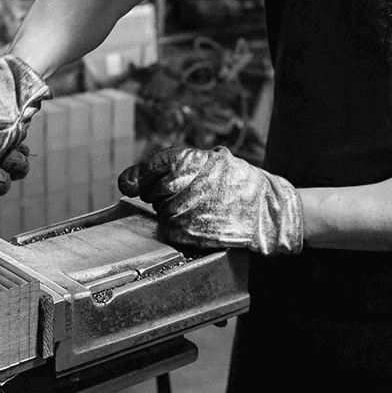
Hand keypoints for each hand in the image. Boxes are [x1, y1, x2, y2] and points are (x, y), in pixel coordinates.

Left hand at [117, 146, 302, 254]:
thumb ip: (166, 166)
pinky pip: (170, 230)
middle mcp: (180, 184)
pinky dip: (179, 227)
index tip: (133, 183)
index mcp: (185, 160)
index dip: (139, 176)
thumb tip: (125, 182)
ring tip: (198, 207)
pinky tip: (198, 220)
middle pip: (152, 192)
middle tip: (187, 193)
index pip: (149, 167)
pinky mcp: (187, 232)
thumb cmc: (235, 182)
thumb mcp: (207, 160)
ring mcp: (183, 210)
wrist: (266, 208)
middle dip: (161, 193)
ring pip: (160, 212)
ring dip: (172, 210)